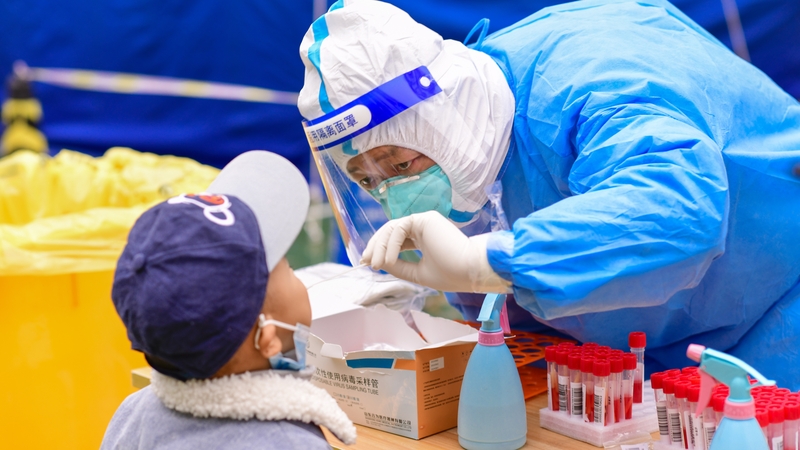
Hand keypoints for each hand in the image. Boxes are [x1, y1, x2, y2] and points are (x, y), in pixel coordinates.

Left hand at [361, 211, 510, 292]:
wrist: (470, 270)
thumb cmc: (451, 273)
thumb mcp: (417, 273)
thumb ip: (398, 266)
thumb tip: (376, 262)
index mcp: (424, 240)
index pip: (397, 241)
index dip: (381, 250)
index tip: (369, 264)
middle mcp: (423, 228)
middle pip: (390, 231)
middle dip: (375, 246)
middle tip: (365, 261)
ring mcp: (424, 221)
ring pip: (392, 228)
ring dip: (380, 246)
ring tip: (376, 264)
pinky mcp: (425, 218)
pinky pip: (399, 228)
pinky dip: (390, 244)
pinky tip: (389, 260)